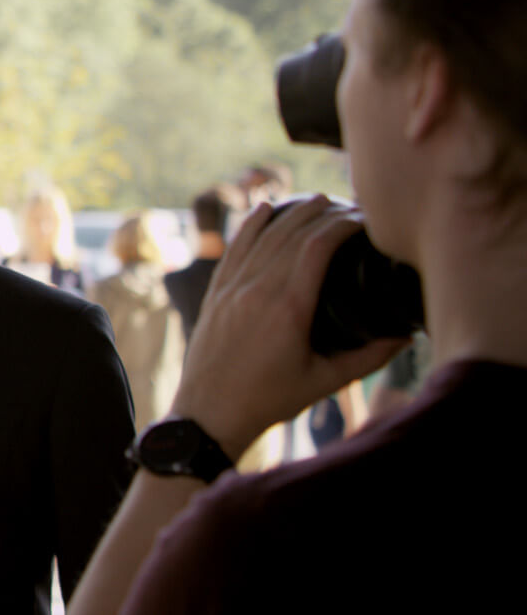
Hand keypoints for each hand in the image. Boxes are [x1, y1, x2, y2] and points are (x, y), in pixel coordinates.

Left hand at [167, 195, 409, 456]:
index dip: (344, 224)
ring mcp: (232, 289)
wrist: (208, 413)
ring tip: (318, 201)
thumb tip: (406, 337)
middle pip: (293, 233)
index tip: (366, 219)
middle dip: (323, 213)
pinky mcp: (215, 294)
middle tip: (350, 206)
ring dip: (291, 213)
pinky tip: (264, 209)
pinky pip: (234, 249)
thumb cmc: (268, 400)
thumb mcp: (325, 381)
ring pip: (263, 236)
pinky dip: (250, 226)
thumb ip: (369, 357)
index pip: (318, 246)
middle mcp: (257, 289)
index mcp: (288, 307)